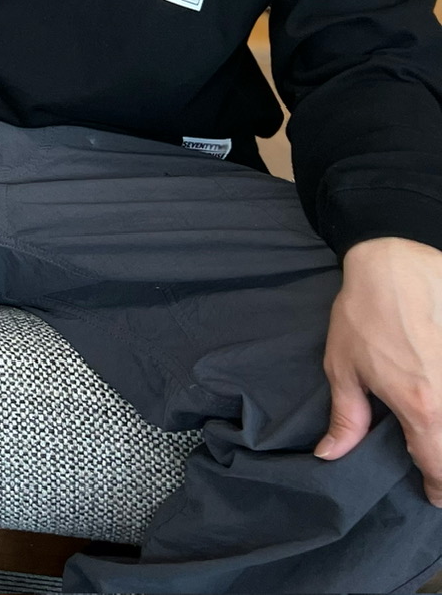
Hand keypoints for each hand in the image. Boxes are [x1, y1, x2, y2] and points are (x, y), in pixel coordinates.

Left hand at [319, 236, 441, 503]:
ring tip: (435, 440)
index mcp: (422, 408)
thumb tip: (331, 454)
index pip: (440, 467)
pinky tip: (440, 413)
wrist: (395, 267)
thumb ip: (347, 418)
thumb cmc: (364, 316)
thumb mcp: (343, 368)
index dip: (437, 488)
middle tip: (436, 471)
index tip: (431, 495)